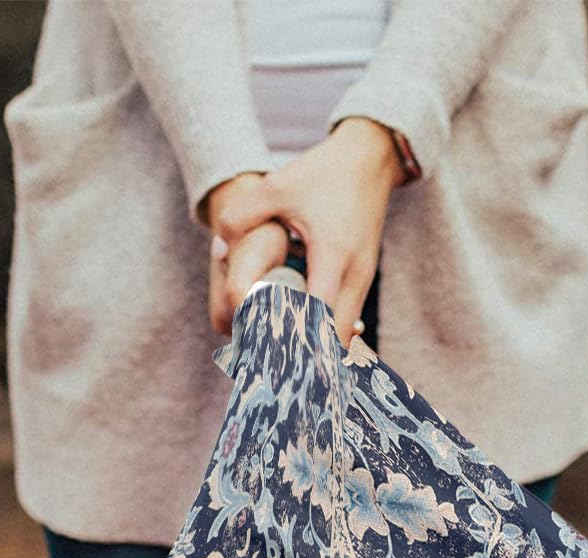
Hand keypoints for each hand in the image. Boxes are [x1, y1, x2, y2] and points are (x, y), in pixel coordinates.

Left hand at [209, 118, 404, 341]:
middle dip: (306, 360)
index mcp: (333, 256)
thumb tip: (218, 250)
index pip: (317, 318)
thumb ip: (241, 215)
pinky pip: (346, 322)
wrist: (370, 159)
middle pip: (335, 341)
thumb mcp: (277, 186)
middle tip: (271, 369)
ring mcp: (363, 281)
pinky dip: (326, 336)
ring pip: (344, 336)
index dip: (295, 343)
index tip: (270, 360)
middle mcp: (354, 275)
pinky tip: (301, 341)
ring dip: (317, 351)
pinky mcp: (363, 281)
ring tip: (283, 361)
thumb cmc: (323, 173)